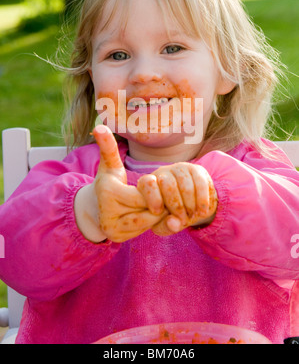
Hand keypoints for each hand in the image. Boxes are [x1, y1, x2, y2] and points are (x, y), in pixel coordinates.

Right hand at [92, 125, 166, 241]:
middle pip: (146, 209)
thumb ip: (108, 147)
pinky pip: (143, 231)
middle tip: (168, 197)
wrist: (94, 208)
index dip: (154, 191)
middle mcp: (107, 212)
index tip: (159, 185)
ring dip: (158, 215)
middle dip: (159, 203)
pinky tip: (154, 217)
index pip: (141, 194)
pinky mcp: (117, 238)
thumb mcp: (109, 165)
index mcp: (108, 191)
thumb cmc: (108, 182)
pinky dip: (152, 224)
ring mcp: (112, 228)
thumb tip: (99, 125)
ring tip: (163, 205)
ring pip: (147, 222)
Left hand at [137, 162, 217, 235]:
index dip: (152, 197)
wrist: (191, 208)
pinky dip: (202, 200)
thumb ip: (166, 226)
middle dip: (177, 206)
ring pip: (186, 185)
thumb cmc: (171, 217)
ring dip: (190, 205)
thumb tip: (173, 223)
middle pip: (168, 185)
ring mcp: (180, 169)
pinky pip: (200, 183)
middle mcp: (163, 172)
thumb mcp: (165, 225)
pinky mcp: (196, 170)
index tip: (157, 212)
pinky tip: (202, 212)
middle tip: (183, 221)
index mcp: (149, 184)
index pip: (147, 182)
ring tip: (193, 217)